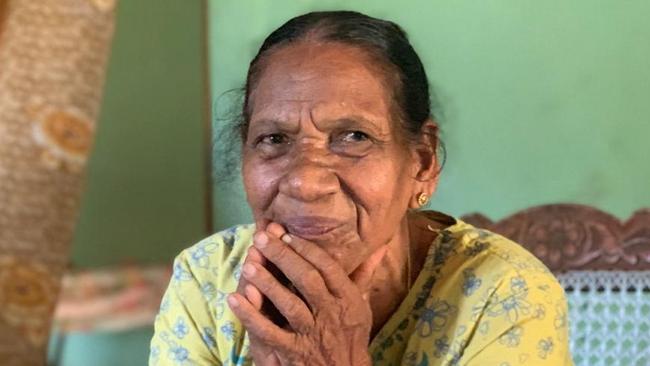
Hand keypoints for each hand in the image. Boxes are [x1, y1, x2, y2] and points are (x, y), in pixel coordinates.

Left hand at [228, 223, 387, 365]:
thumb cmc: (351, 336)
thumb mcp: (363, 305)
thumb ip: (364, 275)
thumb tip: (379, 247)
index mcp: (348, 299)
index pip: (328, 267)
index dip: (306, 249)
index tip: (287, 234)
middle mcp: (332, 314)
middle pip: (307, 279)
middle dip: (283, 256)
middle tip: (261, 238)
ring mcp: (313, 333)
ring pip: (289, 303)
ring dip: (267, 283)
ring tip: (248, 264)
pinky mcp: (295, 352)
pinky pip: (269, 332)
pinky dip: (250, 316)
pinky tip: (233, 300)